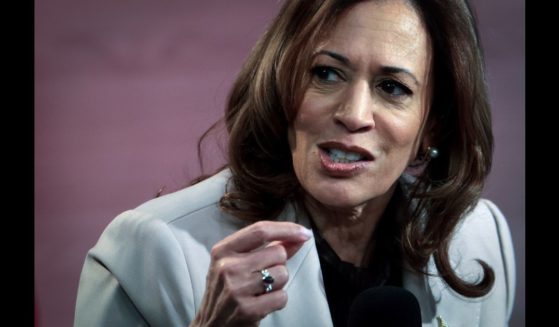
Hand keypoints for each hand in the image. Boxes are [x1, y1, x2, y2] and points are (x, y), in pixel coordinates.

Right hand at [191, 221, 312, 326]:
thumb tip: (300, 235)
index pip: (260, 230)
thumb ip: (269, 247)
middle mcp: (227, 266)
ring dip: (279, 283)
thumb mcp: (239, 263)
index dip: (286, 229)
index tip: (304, 232)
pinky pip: (282, 296)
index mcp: (223, 250)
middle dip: (279, 264)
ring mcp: (236, 288)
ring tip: (261, 290)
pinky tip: (263, 303)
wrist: (211, 325)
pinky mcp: (246, 309)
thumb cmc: (228, 290)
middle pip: (277, 252)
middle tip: (263, 276)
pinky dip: (278, 300)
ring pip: (282, 274)